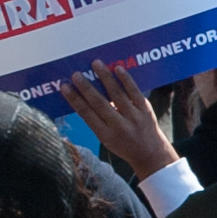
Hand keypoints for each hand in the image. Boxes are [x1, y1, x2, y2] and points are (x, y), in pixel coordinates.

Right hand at [65, 61, 173, 184]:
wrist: (151, 154)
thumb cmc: (123, 145)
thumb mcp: (106, 140)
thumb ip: (97, 121)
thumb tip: (84, 96)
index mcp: (105, 135)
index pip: (86, 114)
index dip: (74, 99)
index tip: (65, 87)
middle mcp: (119, 126)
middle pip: (99, 103)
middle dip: (86, 87)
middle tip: (76, 74)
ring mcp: (134, 117)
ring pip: (117, 94)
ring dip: (105, 77)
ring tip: (96, 64)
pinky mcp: (146, 109)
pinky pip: (134, 92)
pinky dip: (125, 79)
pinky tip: (117, 68)